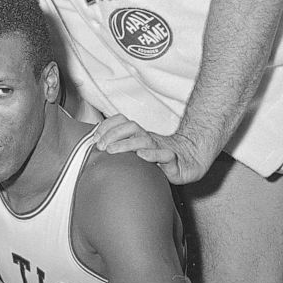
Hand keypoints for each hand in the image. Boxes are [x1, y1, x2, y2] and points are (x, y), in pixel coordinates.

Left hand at [92, 115, 212, 184]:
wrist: (190, 161)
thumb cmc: (158, 158)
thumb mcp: (135, 153)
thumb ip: (118, 148)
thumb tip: (93, 149)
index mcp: (138, 135)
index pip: (121, 122)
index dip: (107, 126)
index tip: (94, 137)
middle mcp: (148, 138)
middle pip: (131, 127)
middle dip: (113, 135)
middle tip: (100, 146)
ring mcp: (160, 148)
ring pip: (144, 140)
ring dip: (126, 144)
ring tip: (111, 150)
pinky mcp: (173, 161)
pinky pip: (164, 155)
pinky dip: (152, 155)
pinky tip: (141, 156)